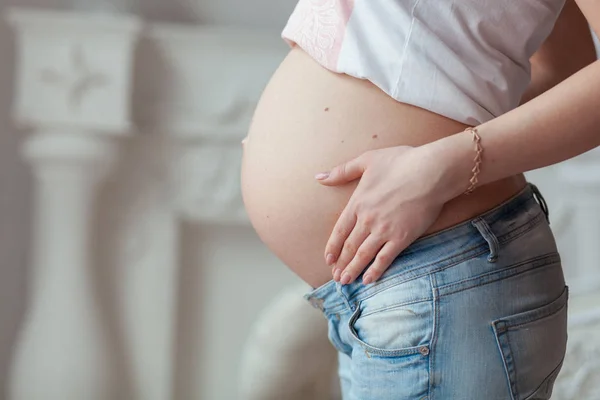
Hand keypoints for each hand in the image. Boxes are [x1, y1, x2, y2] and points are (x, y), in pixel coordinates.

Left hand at [316, 143, 461, 284]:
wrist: (432, 171)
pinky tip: (369, 279)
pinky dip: (375, 270)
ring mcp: (384, 230)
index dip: (333, 247)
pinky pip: (385, 258)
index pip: (339, 230)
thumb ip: (342, 171)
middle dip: (341, 263)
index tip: (328, 259)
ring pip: (364, 255)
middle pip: (350, 246)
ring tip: (346, 281)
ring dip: (353, 270)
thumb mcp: (367, 160)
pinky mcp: (402, 237)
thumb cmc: (402, 161)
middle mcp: (367, 220)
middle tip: (336, 277)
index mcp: (358, 203)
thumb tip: (319, 176)